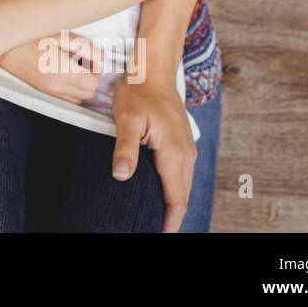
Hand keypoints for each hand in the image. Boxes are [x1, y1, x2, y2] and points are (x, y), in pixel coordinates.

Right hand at [0, 33, 104, 103]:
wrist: (1, 45)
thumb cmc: (29, 36)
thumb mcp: (58, 36)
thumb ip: (83, 47)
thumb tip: (102, 57)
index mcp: (61, 71)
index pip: (93, 82)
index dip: (98, 70)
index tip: (91, 58)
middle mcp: (56, 86)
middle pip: (88, 93)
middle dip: (92, 78)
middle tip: (84, 61)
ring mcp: (48, 92)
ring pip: (78, 99)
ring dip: (82, 86)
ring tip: (73, 68)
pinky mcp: (42, 93)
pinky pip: (65, 99)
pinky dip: (71, 91)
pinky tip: (62, 74)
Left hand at [111, 77, 196, 232]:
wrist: (153, 70)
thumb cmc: (138, 92)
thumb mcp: (125, 118)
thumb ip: (124, 148)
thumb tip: (120, 177)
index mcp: (174, 153)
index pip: (176, 198)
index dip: (170, 221)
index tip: (162, 236)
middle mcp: (186, 154)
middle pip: (183, 195)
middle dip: (172, 217)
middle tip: (154, 229)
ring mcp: (186, 148)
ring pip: (183, 185)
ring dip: (174, 203)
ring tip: (157, 218)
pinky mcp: (182, 143)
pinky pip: (181, 173)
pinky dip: (174, 189)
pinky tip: (160, 193)